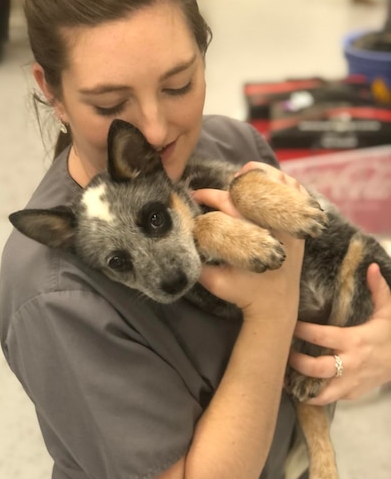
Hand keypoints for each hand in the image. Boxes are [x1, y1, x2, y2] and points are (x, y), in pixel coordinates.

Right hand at [192, 164, 305, 322]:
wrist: (277, 305)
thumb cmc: (244, 294)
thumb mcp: (215, 282)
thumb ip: (197, 263)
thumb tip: (178, 239)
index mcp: (252, 237)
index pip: (228, 205)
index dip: (209, 196)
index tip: (196, 195)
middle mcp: (274, 227)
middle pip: (251, 192)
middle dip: (233, 184)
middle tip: (222, 183)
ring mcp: (292, 225)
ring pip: (280, 186)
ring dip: (261, 176)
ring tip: (245, 172)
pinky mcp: (301, 226)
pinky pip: (298, 194)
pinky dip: (285, 182)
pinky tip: (270, 179)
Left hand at [289, 263, 390, 403]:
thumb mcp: (387, 312)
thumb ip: (378, 289)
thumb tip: (370, 266)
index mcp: (354, 341)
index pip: (321, 336)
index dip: (302, 331)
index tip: (289, 325)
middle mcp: (350, 364)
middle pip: (316, 368)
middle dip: (296, 362)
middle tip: (282, 352)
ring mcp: (350, 383)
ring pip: (320, 391)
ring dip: (299, 385)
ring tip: (282, 377)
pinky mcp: (351, 394)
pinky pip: (328, 398)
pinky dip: (311, 395)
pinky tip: (297, 387)